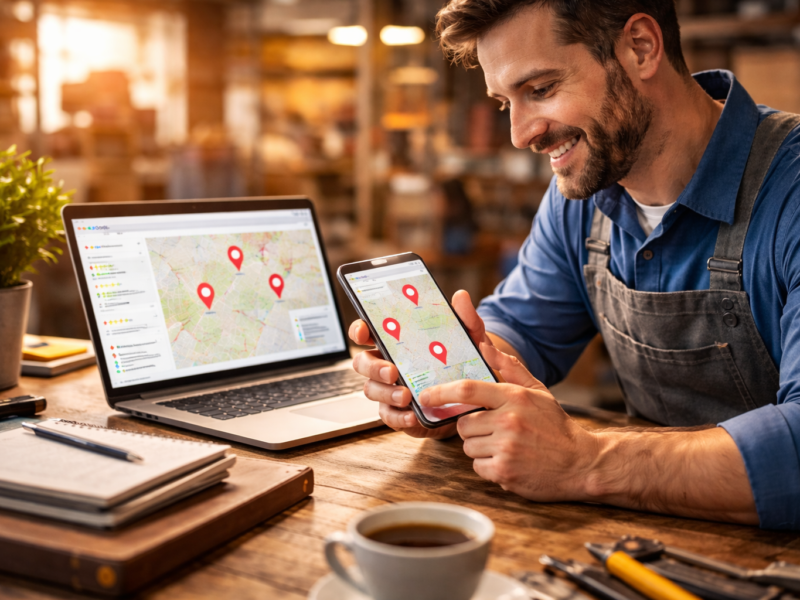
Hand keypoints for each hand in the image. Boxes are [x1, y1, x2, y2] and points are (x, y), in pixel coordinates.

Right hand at [349, 290, 490, 439]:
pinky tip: (412, 417)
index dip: (359, 330)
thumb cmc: (464, 360)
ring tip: (406, 396)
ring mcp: (390, 389)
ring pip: (371, 390)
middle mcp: (388, 364)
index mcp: (396, 342)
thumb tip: (460, 296)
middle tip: (392, 372)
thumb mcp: (469, 338)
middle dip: (373, 367)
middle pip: (363, 363)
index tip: (363, 331)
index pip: (368, 332)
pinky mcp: (399, 412)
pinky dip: (398, 417)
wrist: (476, 395)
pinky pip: (388, 416)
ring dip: (386, 393)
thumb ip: (465, 318)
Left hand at [418, 343, 599, 500]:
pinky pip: (478, 467)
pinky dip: (488, 467)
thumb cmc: (555, 426)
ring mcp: (506, 448)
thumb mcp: (537, 392)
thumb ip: (509, 369)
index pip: (467, 389)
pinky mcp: (505, 472)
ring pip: (469, 446)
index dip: (441, 392)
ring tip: (505, 447)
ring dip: (480, 448)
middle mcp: (509, 421)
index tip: (425, 396)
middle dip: (473, 428)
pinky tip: (508, 462)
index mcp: (514, 398)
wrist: (581, 463)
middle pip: (464, 424)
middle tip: (493, 431)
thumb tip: (484, 346)